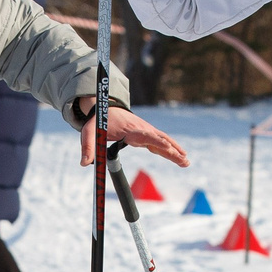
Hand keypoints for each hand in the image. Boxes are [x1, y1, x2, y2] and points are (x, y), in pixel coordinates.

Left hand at [75, 100, 189, 167]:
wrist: (106, 107)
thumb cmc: (99, 121)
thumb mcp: (90, 132)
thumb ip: (88, 147)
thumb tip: (84, 164)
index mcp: (130, 128)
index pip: (145, 135)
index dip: (156, 141)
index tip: (167, 147)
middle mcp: (141, 129)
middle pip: (159, 139)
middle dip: (172, 149)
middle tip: (184, 159)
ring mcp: (146, 131)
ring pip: (163, 141)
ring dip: (175, 150)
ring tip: (187, 162)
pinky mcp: (147, 134)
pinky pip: (161, 142)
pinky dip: (172, 149)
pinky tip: (181, 158)